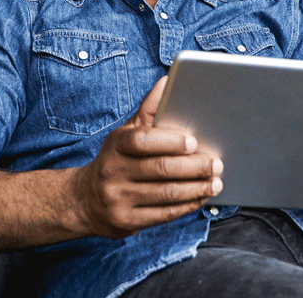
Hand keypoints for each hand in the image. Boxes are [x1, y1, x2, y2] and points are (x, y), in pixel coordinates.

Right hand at [73, 76, 222, 237]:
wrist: (86, 199)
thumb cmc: (116, 159)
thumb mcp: (126, 134)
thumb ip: (148, 110)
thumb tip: (167, 81)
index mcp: (115, 144)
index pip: (141, 140)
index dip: (168, 141)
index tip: (193, 142)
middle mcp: (113, 170)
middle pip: (159, 169)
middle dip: (193, 167)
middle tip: (216, 163)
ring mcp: (118, 198)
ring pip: (166, 194)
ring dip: (196, 188)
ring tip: (215, 181)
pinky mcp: (126, 221)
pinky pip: (163, 214)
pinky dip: (187, 205)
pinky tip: (200, 197)